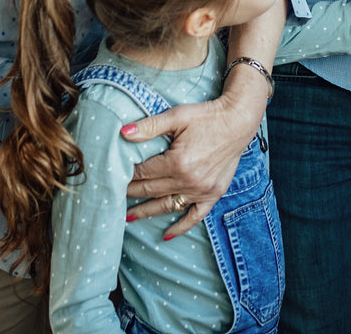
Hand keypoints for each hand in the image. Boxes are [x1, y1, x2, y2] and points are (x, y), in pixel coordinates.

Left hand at [123, 79, 265, 239]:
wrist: (238, 121)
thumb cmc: (207, 116)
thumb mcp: (177, 116)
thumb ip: (150, 126)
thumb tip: (123, 133)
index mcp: (177, 162)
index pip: (143, 173)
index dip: (126, 174)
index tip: (112, 176)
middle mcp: (189, 180)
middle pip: (151, 190)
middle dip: (130, 192)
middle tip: (112, 196)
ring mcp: (202, 190)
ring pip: (167, 206)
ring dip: (146, 212)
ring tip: (127, 217)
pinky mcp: (213, 194)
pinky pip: (195, 216)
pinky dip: (180, 227)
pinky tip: (166, 235)